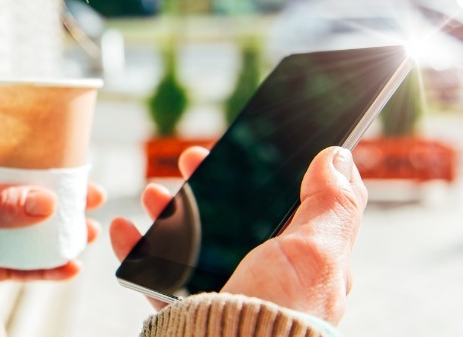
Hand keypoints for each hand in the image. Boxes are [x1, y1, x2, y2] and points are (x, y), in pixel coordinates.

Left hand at [0, 158, 105, 285]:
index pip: (15, 160)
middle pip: (34, 197)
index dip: (49, 161)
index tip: (79, 163)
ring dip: (66, 235)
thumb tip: (47, 201)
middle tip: (95, 198)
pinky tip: (71, 268)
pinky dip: (51, 270)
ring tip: (90, 234)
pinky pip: (27, 269)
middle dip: (68, 199)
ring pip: (36, 234)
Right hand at [110, 146, 366, 323]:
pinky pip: (155, 275)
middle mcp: (263, 277)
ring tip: (151, 195)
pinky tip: (125, 230)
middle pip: (229, 218)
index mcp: (300, 262)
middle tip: (188, 160)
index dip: (256, 172)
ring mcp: (223, 291)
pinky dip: (136, 250)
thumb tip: (337, 158)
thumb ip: (332, 204)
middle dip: (204, 184)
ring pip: (190, 241)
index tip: (232, 148)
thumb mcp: (316, 254)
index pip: (280, 205)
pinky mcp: (189, 309)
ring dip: (166, 211)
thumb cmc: (278, 313)